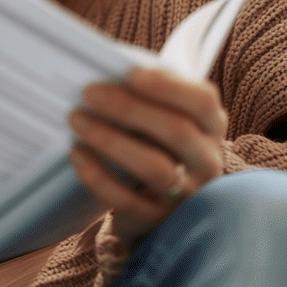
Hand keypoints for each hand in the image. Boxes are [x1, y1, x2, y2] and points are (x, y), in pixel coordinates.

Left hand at [67, 67, 227, 248]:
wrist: (150, 199)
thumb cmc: (151, 138)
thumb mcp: (157, 112)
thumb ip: (143, 91)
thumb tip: (108, 65)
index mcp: (209, 125)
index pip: (202, 101)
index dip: (168, 86)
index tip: (129, 73)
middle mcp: (206, 160)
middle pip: (177, 131)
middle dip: (128, 108)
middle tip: (88, 92)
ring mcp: (187, 195)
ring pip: (155, 168)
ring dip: (111, 140)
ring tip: (76, 120)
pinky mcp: (158, 221)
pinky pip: (129, 201)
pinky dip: (99, 176)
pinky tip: (77, 154)